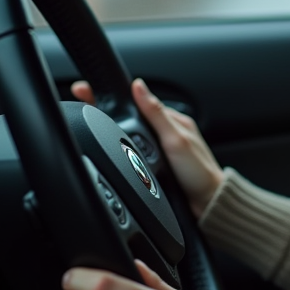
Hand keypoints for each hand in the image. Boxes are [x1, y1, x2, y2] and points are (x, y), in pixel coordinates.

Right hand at [72, 78, 223, 216]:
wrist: (206, 203)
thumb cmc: (198, 171)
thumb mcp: (175, 139)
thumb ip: (156, 114)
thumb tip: (138, 86)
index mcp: (171, 120)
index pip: (138, 102)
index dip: (115, 97)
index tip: (88, 90)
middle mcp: (166, 131)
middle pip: (133, 118)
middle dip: (109, 112)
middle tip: (82, 105)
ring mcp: (161, 148)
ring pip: (132, 135)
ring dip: (115, 132)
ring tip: (91, 124)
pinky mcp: (158, 163)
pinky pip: (136, 151)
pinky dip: (123, 149)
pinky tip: (113, 150)